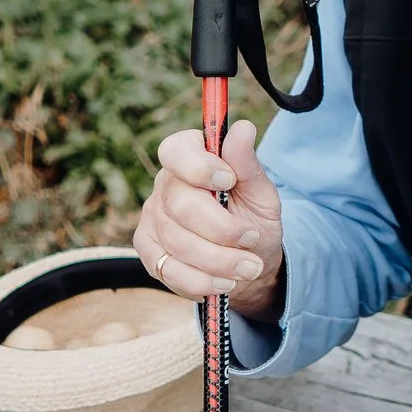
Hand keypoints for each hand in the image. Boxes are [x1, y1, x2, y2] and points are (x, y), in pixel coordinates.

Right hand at [132, 121, 284, 319]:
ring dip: (218, 261)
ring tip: (249, 268)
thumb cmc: (253, 218)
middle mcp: (165, 186)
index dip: (199, 166)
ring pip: (176, 242)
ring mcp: (153, 220)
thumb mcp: (261, 192)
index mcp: (190, 158)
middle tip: (252, 239)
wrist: (248, 261)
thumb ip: (248, 164)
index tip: (229, 181)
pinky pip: (168, 270)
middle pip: (180, 204)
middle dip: (221, 229)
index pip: (176, 151)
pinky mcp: (150, 253)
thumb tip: (242, 128)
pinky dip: (200, 281)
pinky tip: (224, 283)